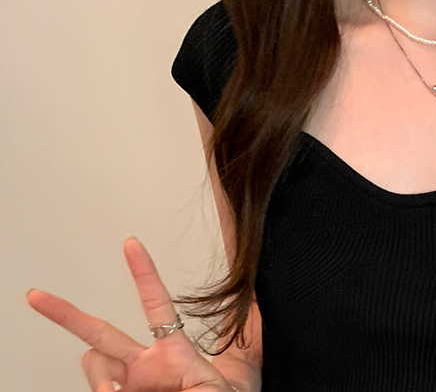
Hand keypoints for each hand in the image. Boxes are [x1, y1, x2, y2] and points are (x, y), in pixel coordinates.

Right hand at [26, 236, 234, 391]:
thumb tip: (123, 388)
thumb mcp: (214, 388)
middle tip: (36, 296)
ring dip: (100, 379)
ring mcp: (127, 385)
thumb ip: (184, 381)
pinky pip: (97, 391)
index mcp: (173, 352)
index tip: (132, 243)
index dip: (144, 273)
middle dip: (67, 315)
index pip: (157, 304)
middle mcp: (144, 365)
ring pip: (94, 364)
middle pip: (101, 332)